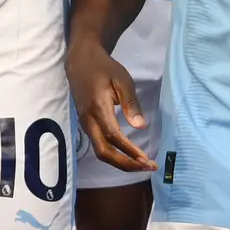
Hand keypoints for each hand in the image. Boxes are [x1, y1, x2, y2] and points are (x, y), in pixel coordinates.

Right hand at [69, 35, 151, 174]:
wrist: (80, 62)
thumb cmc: (104, 69)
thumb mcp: (123, 80)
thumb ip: (131, 103)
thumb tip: (140, 127)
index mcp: (97, 108)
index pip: (113, 136)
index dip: (129, 151)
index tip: (146, 160)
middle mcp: (88, 120)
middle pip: (103, 152)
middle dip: (126, 164)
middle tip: (148, 167)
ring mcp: (85, 124)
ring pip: (100, 151)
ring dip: (121, 162)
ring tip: (142, 164)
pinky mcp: (86, 125)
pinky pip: (99, 145)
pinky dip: (115, 155)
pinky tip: (129, 155)